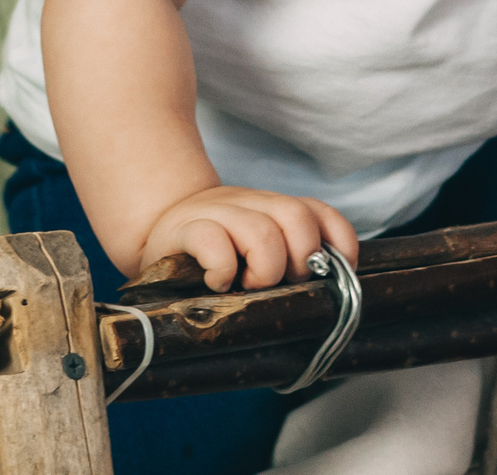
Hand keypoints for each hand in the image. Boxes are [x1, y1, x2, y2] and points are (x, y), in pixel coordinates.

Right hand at [144, 185, 358, 290]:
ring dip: (263, 269)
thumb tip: (328, 292)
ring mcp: (219, 213)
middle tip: (278, 282)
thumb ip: (290, 256)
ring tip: (246, 285)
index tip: (334, 271)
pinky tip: (217, 282)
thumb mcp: (257, 248)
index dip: (338, 241)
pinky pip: (212, 240)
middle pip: (296, 217)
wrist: (158, 227)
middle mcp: (251, 204)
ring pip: (261, 231)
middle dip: (298, 259)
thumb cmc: (216, 251)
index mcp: (274, 209)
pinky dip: (222, 267)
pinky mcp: (185, 229)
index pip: (321, 213)